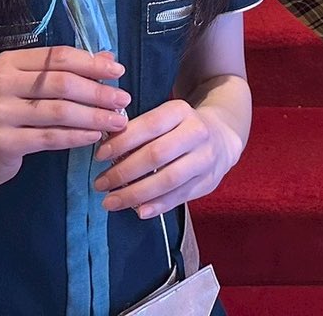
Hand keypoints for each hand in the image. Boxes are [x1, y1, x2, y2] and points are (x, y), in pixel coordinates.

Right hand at [0, 46, 130, 188]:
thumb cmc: (12, 113)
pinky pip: (51, 137)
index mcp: (9, 62)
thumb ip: (67, 71)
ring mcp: (0, 113)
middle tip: (123, 100)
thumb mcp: (34, 86)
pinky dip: (77, 136)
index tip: (118, 70)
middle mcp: (0, 83)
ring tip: (117, 121)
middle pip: (61, 83)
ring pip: (59, 112)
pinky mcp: (4, 141)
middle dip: (98, 91)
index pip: (57, 57)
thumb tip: (109, 57)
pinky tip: (95, 136)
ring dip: (94, 116)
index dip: (91, 63)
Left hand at [91, 98, 241, 219]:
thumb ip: (140, 130)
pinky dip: (157, 206)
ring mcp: (204, 159)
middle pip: (157, 155)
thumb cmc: (180, 127)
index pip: (149, 125)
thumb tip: (106, 149)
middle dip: (124, 172)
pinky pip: (179, 197)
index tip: (100, 155)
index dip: (123, 141)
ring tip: (111, 202)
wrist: (222, 137)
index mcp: (181, 111)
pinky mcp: (207, 182)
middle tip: (100, 184)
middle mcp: (196, 133)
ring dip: (136, 194)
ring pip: (168, 179)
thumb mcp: (165, 117)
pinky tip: (138, 211)